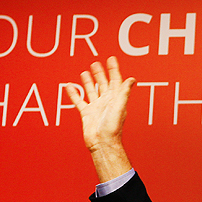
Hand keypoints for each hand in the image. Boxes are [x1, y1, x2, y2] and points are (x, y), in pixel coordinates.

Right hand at [66, 56, 135, 181]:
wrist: (102, 143)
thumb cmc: (113, 128)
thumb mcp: (120, 107)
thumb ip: (124, 92)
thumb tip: (132, 79)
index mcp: (115, 99)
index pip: (115, 80)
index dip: (114, 69)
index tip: (111, 58)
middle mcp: (106, 102)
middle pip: (103, 84)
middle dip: (100, 73)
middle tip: (96, 63)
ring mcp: (96, 107)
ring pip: (91, 91)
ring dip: (88, 82)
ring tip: (85, 72)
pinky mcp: (86, 114)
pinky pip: (79, 101)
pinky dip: (74, 94)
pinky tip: (69, 86)